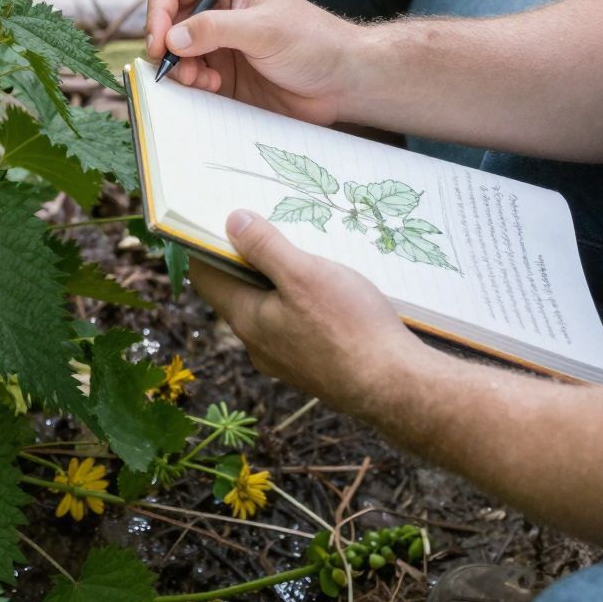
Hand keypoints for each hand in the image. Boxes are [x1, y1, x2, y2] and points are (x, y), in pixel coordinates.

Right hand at [145, 0, 363, 127]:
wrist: (342, 81)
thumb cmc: (312, 41)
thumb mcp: (264, 29)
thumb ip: (216, 30)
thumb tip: (172, 38)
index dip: (158, 12)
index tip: (160, 42)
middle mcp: (215, 10)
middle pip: (166, 23)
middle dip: (166, 47)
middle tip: (177, 70)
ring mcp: (217, 43)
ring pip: (174, 54)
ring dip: (180, 70)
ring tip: (202, 82)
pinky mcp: (222, 74)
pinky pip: (190, 79)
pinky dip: (192, 86)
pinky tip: (212, 89)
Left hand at [191, 210, 416, 422]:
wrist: (395, 387)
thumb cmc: (349, 327)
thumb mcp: (304, 274)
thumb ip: (264, 247)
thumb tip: (231, 221)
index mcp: (247, 320)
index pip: (206, 277)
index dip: (207, 244)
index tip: (222, 214)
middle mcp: (259, 344)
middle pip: (239, 291)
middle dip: (249, 257)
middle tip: (270, 221)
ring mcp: (287, 359)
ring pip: (271, 308)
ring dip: (280, 279)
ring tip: (304, 248)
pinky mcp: (315, 365)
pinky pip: (296, 325)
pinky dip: (302, 301)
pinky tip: (329, 288)